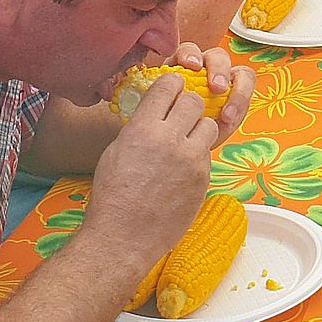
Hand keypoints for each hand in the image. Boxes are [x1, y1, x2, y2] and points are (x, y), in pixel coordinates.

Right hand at [79, 52, 254, 260]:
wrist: (123, 237)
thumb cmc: (113, 197)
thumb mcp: (117, 151)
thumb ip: (141, 128)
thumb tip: (156, 115)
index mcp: (143, 128)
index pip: (168, 85)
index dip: (172, 85)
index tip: (172, 89)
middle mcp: (170, 139)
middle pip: (194, 101)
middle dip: (188, 106)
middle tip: (180, 117)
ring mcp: (190, 159)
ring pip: (209, 125)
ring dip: (198, 130)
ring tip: (185, 144)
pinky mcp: (203, 178)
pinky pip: (208, 154)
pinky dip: (198, 157)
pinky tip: (183, 170)